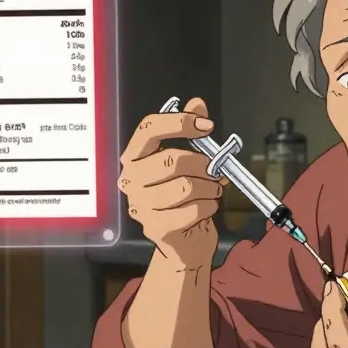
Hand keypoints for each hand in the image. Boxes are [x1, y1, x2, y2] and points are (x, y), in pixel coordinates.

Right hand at [117, 97, 226, 267]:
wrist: (185, 244)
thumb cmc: (186, 199)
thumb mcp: (191, 162)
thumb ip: (191, 131)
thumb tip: (197, 103)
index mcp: (135, 157)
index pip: (149, 128)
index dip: (179, 122)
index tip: (207, 126)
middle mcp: (131, 180)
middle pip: (172, 160)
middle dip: (203, 164)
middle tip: (216, 170)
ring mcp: (140, 205)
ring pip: (187, 187)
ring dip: (210, 188)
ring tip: (212, 191)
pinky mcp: (156, 228)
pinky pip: (194, 210)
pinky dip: (210, 207)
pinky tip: (207, 209)